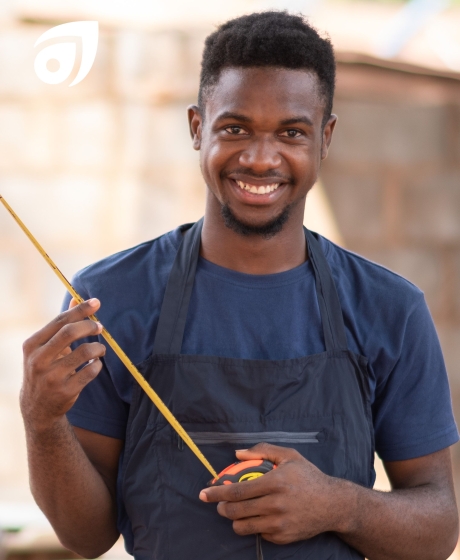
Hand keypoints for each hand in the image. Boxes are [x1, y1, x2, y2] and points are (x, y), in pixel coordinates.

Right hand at [21, 298, 105, 431]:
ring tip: (99, 349)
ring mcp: (51, 377)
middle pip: (70, 332)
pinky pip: (91, 371)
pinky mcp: (65, 391)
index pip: (59, 321)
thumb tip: (76, 299)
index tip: (96, 302)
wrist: (37, 407)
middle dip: (90, 326)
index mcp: (32, 345)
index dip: (80, 310)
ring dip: (98, 348)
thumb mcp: (45, 347)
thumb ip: (61, 325)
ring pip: (85, 352)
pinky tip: (95, 365)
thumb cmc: (45, 369)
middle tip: (100, 327)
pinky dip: (97, 365)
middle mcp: (38, 360)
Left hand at [199, 443, 347, 544]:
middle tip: (218, 504)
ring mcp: (279, 524)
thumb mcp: (288, 456)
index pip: (237, 490)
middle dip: (220, 508)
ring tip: (237, 511)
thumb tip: (236, 454)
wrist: (332, 504)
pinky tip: (261, 517)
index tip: (204, 492)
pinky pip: (258, 534)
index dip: (217, 492)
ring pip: (243, 527)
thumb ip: (262, 451)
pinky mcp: (283, 538)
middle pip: (235, 511)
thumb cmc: (308, 476)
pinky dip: (255, 526)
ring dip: (234, 519)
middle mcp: (275, 505)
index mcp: (274, 482)